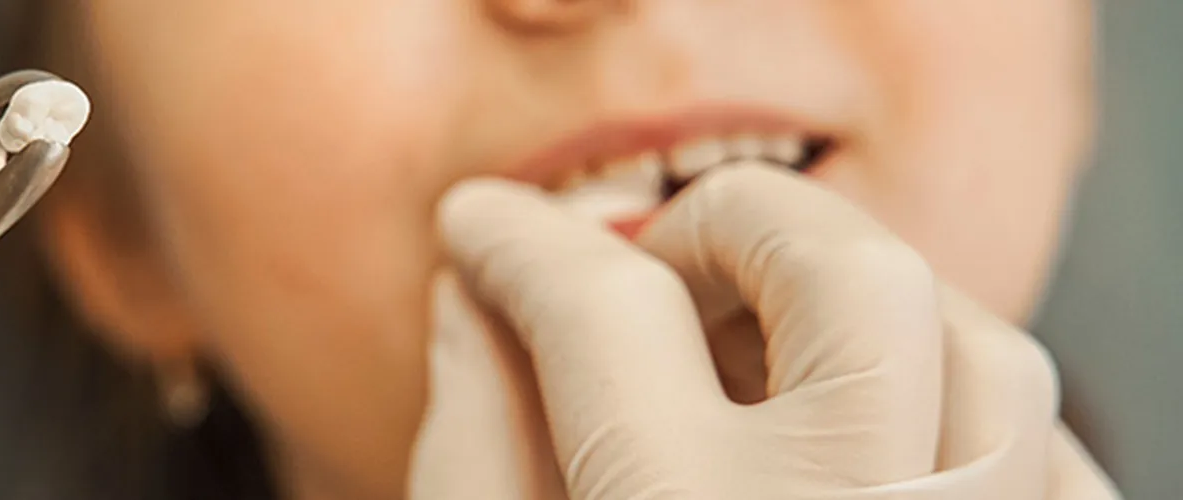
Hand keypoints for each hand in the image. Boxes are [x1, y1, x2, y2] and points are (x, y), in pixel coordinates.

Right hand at [411, 166, 1118, 498]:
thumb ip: (468, 446)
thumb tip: (475, 296)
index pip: (600, 307)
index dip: (521, 239)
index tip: (487, 227)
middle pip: (843, 271)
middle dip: (730, 228)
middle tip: (653, 270)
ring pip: (991, 349)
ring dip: (867, 319)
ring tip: (771, 363)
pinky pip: (1058, 460)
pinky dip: (968, 423)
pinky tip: (875, 448)